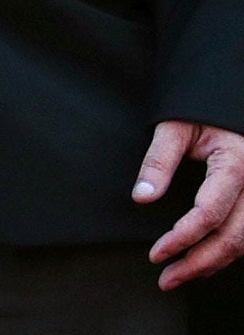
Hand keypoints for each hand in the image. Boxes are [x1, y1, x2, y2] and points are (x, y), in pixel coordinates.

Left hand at [138, 120, 243, 288]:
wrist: (225, 96)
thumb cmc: (199, 108)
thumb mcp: (175, 125)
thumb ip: (158, 160)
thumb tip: (142, 197)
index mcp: (236, 164)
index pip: (210, 213)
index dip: (182, 238)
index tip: (156, 254)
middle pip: (234, 237)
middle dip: (199, 263)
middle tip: (166, 279)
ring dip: (214, 263)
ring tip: (179, 275)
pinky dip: (226, 251)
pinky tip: (203, 260)